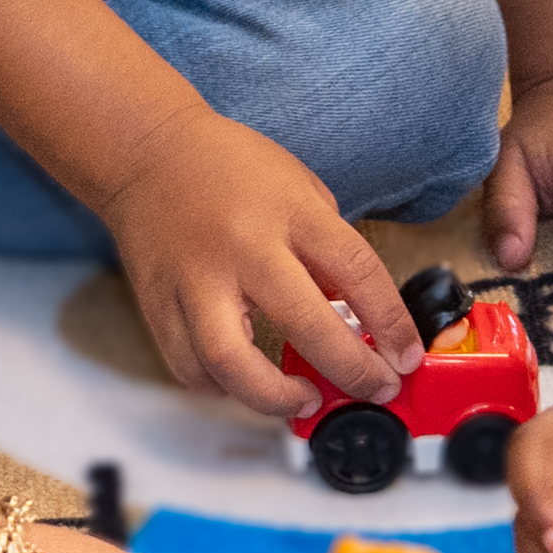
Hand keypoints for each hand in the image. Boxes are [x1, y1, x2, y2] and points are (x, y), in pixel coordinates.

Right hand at [100, 106, 412, 414]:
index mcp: (288, 212)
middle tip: (375, 389)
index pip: (357, 272)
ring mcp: (194, 280)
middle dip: (352, 371)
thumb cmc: (228, 167)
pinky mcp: (158, 305)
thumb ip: (329, 252)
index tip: (406, 356)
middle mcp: (241, 248)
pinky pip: (190, 368)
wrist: (146, 152)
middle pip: (304, 325)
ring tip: (304, 400)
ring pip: (231, 364)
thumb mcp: (300, 189)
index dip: (392, 323)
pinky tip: (248, 382)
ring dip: (276, 398)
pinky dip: (223, 388)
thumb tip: (359, 319)